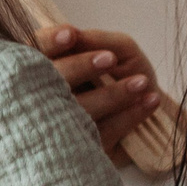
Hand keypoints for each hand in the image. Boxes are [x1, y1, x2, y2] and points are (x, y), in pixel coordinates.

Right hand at [36, 24, 162, 162]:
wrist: (140, 125)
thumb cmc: (120, 76)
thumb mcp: (113, 50)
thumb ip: (94, 40)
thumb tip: (76, 36)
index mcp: (41, 69)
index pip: (36, 52)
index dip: (50, 43)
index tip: (72, 35)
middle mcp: (41, 99)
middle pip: (52, 82)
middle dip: (81, 67)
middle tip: (110, 59)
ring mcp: (58, 128)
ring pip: (79, 111)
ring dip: (113, 95)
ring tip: (142, 83)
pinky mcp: (78, 150)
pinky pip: (102, 134)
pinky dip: (130, 116)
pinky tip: (150, 101)